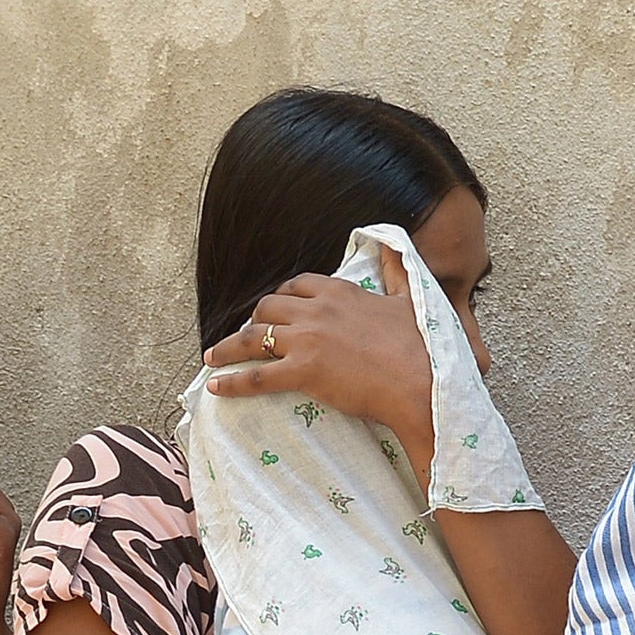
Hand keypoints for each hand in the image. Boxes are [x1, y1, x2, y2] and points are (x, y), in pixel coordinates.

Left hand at [202, 255, 433, 466]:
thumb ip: (396, 273)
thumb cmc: (420, 348)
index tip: (275, 308)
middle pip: (268, 308)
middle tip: (246, 336)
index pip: (296, 285)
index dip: (281, 297)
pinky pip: (256, 376)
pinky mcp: (302, 372)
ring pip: (254, 337)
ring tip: (213, 356)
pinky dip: (232, 382)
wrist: (421, 383)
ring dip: (229, 347)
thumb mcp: (409, 300)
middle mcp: (317, 310)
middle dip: (254, 320)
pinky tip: (216, 387)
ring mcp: (306, 340)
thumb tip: (393, 248)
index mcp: (339, 292)